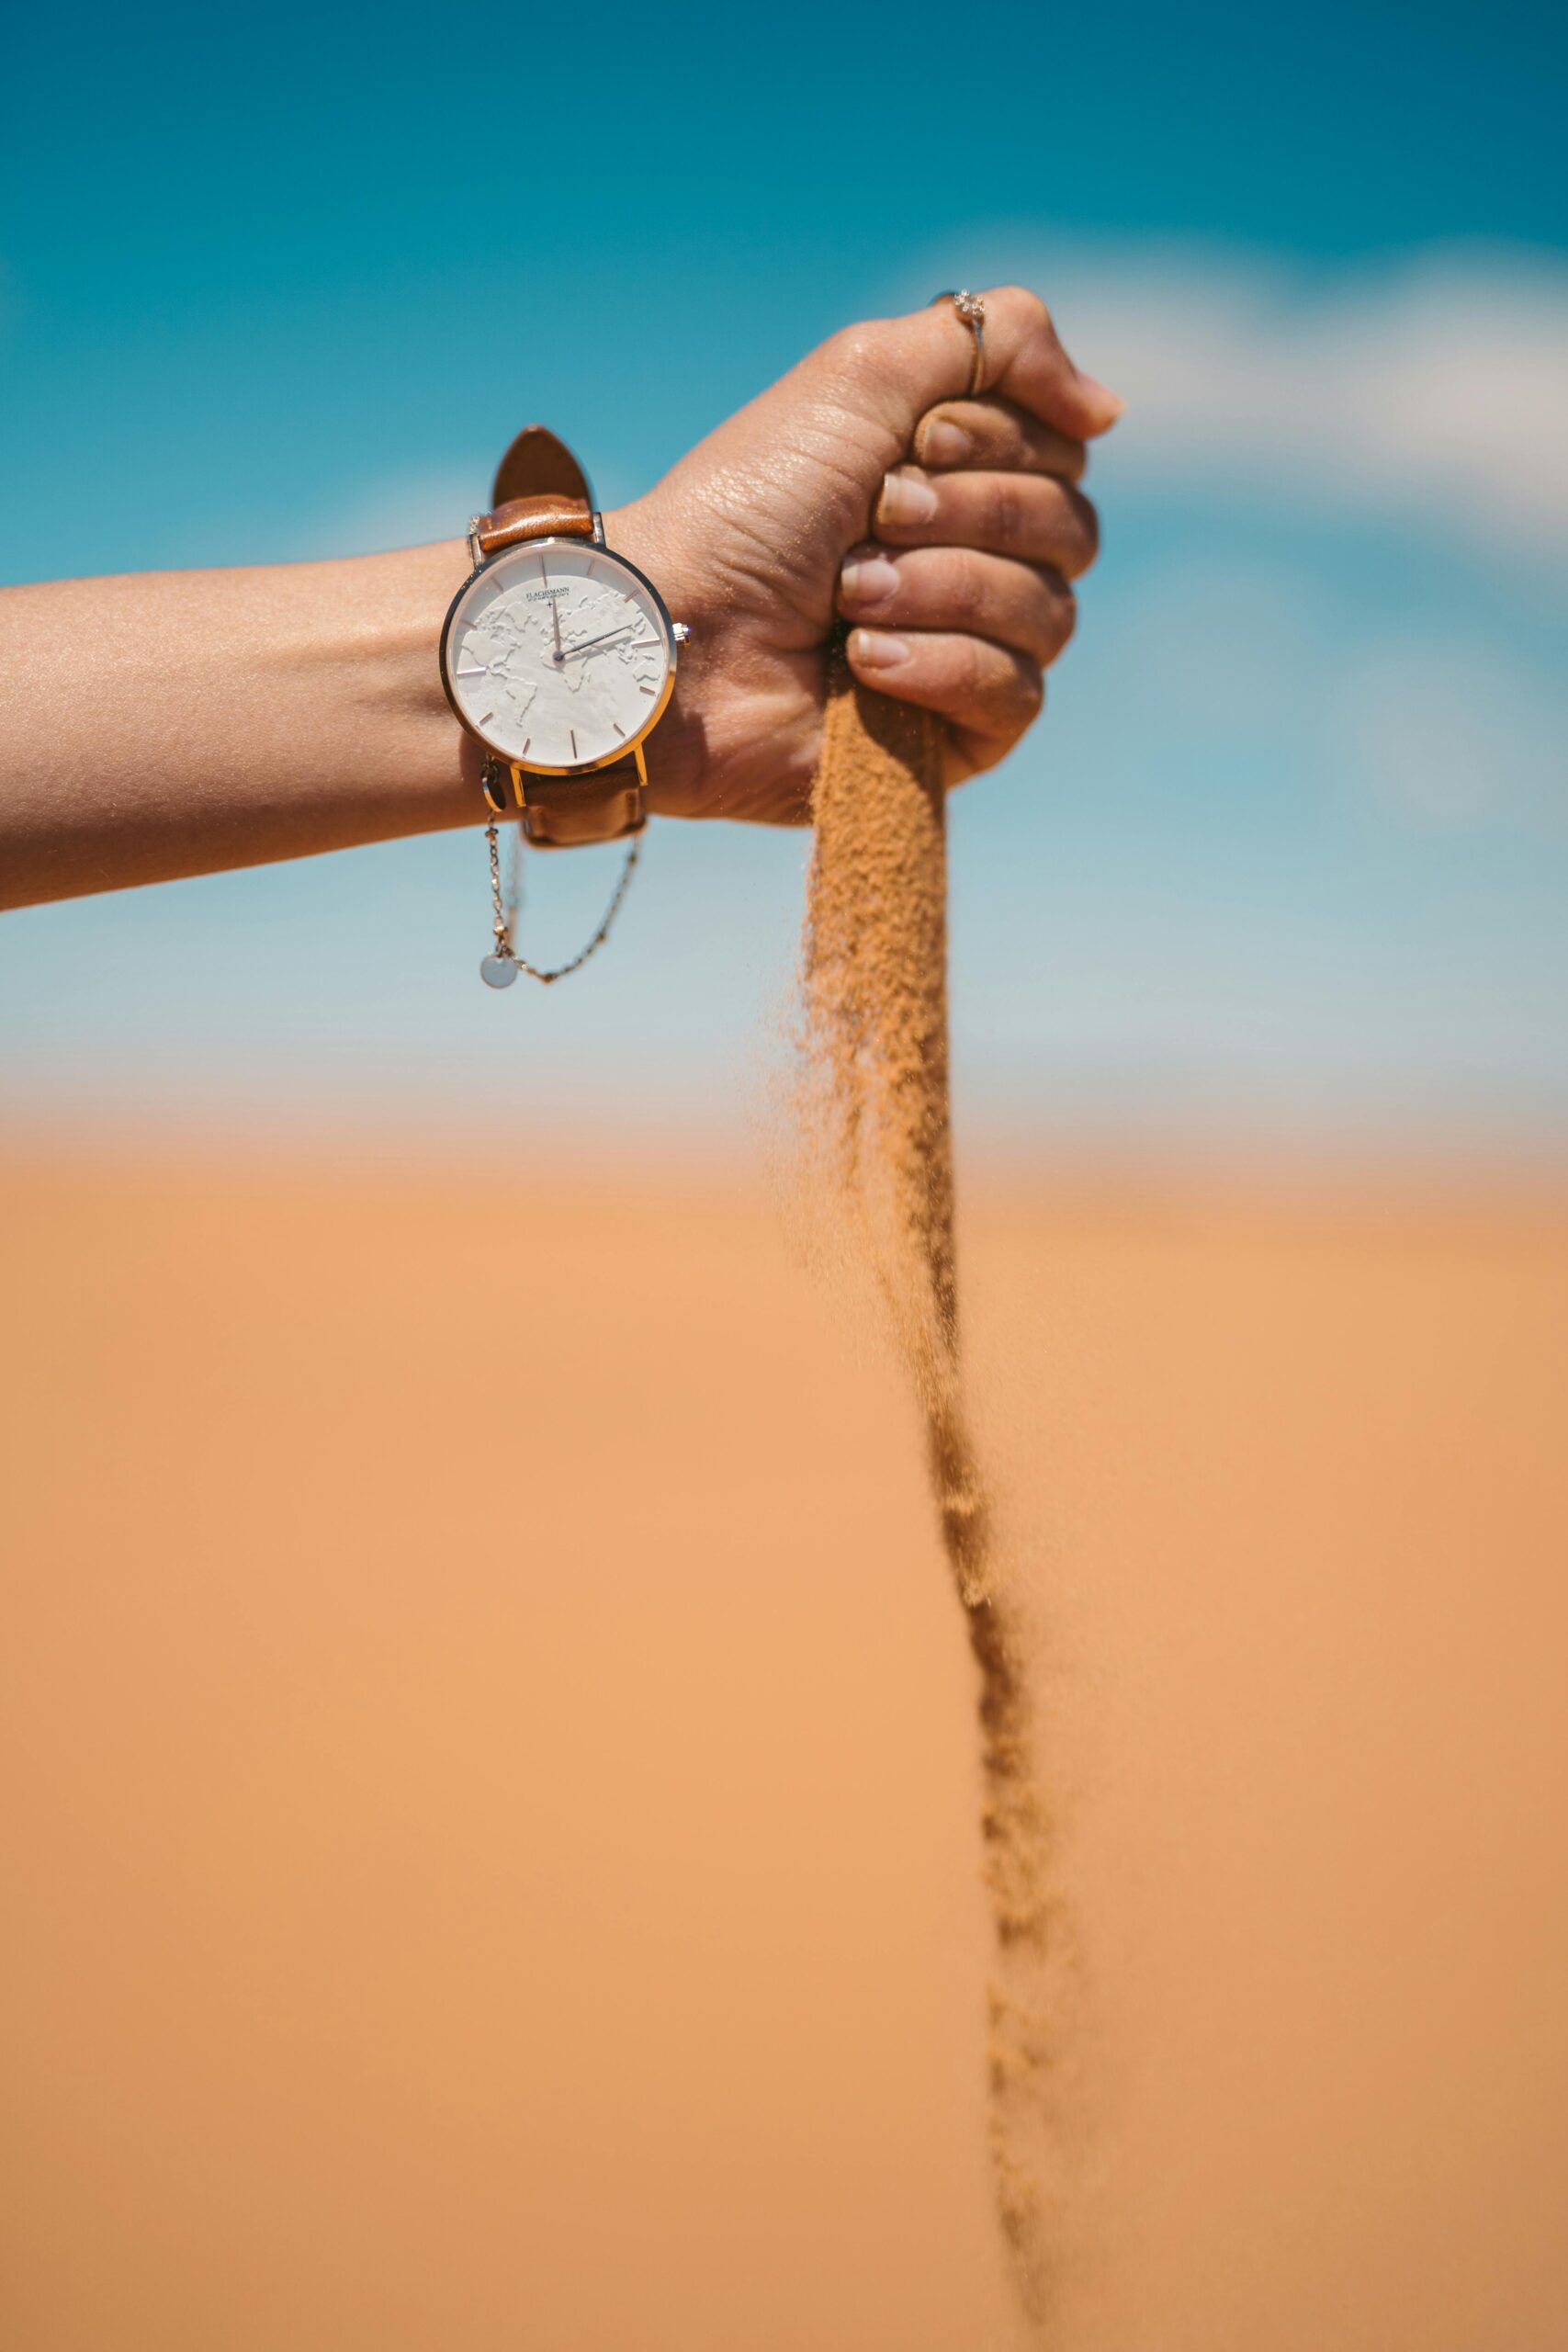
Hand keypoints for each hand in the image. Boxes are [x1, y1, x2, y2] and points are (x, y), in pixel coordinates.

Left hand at [606, 286, 1120, 824]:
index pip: (1063, 452)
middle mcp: (970, 562)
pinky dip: (940, 667)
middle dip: (967, 516)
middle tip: (870, 521)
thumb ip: (996, 343)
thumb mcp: (865, 375)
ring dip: (941, 590)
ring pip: (1051, 613)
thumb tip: (1110, 410)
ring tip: (848, 598)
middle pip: (1071, 529)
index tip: (907, 450)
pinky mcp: (951, 741)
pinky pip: (1017, 695)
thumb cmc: (749, 505)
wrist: (672, 628)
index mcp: (956, 477)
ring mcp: (965, 654)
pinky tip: (862, 666)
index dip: (995, 444)